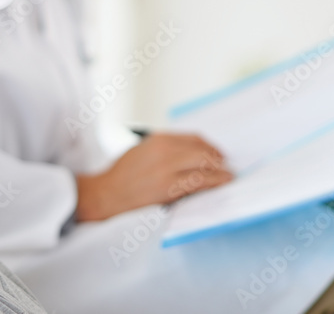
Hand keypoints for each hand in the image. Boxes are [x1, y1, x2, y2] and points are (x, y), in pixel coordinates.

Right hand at [75, 132, 232, 221]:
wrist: (105, 194)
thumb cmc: (121, 175)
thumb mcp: (141, 151)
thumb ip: (163, 148)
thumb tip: (189, 152)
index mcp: (158, 139)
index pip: (194, 138)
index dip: (209, 146)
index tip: (217, 153)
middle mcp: (164, 149)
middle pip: (202, 150)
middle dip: (218, 158)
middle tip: (226, 165)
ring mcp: (167, 168)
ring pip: (204, 164)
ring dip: (221, 170)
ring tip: (228, 175)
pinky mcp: (168, 187)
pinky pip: (199, 181)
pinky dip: (215, 181)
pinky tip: (222, 182)